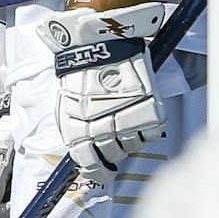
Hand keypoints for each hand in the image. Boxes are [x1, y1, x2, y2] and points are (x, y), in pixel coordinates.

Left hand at [48, 0, 167, 187]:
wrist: (100, 44)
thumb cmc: (79, 72)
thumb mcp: (67, 105)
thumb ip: (76, 131)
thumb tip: (83, 154)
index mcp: (77, 132)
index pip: (89, 165)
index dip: (97, 172)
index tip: (102, 172)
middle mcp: (102, 132)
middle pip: (114, 156)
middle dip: (114, 150)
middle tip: (114, 134)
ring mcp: (128, 123)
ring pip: (133, 146)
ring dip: (130, 136)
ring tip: (124, 116)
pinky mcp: (149, 114)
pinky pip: (152, 133)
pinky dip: (147, 126)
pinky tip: (137, 109)